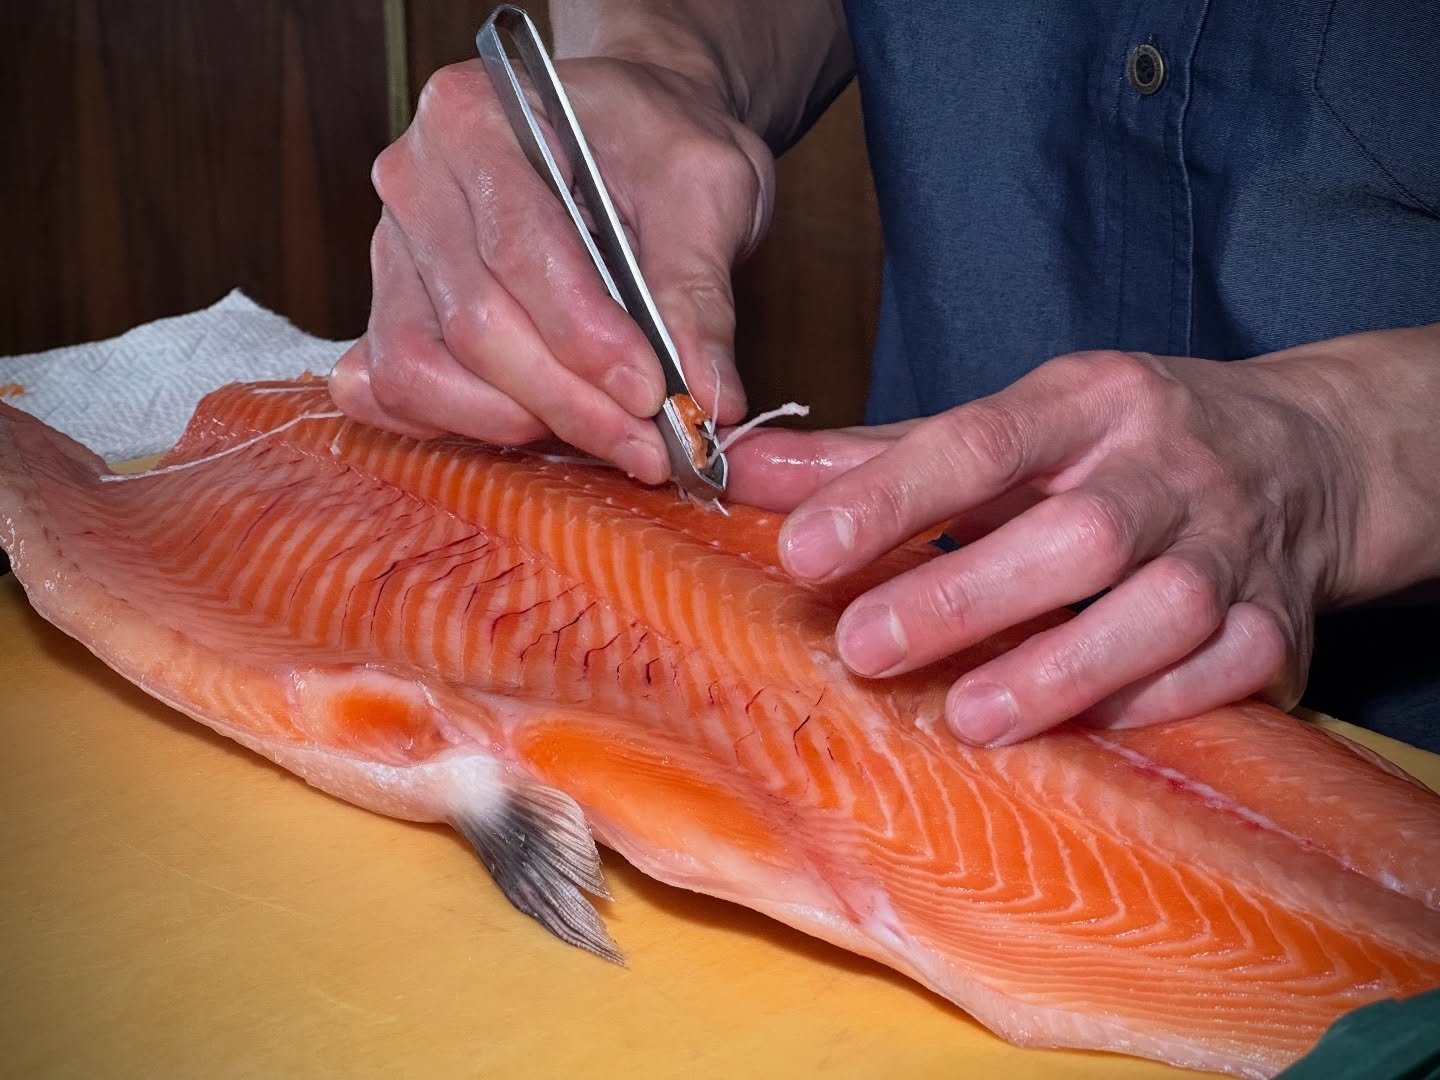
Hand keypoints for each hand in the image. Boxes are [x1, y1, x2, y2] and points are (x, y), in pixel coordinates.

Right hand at [329, 56, 772, 482]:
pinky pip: (396, 390)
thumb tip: (708, 398)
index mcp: (476, 118)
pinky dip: (463, 425)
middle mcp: (414, 180)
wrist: (626, 130)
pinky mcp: (392, 307)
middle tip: (649, 443)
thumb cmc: (657, 144)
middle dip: (568, 401)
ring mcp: (392, 249)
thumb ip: (700, 290)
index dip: (586, 338)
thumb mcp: (707, 187)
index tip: (653, 392)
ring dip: (518, 422)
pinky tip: (537, 427)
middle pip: (474, 323)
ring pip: (422, 368)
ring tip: (605, 432)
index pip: (520, 250)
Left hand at [728, 346, 1397, 744]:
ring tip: (969, 718)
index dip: (890, 498)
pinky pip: (1227, 668)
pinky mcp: (1276, 619)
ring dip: (1063, 668)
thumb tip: (743, 470)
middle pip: (1075, 534)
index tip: (804, 550)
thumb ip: (880, 458)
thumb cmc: (1121, 445)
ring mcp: (1231, 547)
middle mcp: (1165, 467)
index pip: (980, 441)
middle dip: (965, 596)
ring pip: (1162, 609)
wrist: (1303, 456)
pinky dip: (1155, 702)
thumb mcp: (1013, 425)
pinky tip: (1087, 730)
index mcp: (1087, 402)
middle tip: (862, 652)